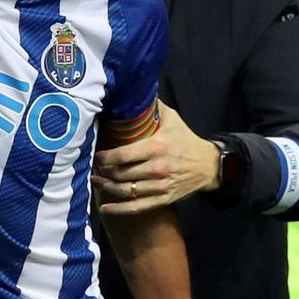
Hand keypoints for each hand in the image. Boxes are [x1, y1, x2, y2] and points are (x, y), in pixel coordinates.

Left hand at [93, 108, 217, 213]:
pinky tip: (105, 208)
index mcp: (157, 147)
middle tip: (92, 167)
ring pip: (125, 191)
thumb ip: (152, 106)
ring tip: (95, 180)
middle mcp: (157, 168)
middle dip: (103, 171)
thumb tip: (133, 89)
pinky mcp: (162, 199)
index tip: (95, 155)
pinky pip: (137, 207)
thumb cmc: (185, 139)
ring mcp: (160, 186)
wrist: (207, 165)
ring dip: (106, 187)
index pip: (122, 156)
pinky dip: (119, 209)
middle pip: (120, 174)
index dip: (104, 157)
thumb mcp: (171, 118)